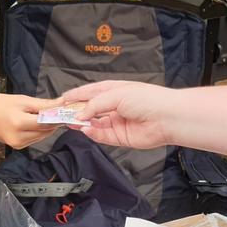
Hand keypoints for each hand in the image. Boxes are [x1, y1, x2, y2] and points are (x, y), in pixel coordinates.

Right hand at [0, 93, 61, 148]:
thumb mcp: (21, 100)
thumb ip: (43, 104)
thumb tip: (61, 103)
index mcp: (19, 123)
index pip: (46, 122)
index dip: (58, 116)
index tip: (66, 110)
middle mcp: (19, 137)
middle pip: (46, 131)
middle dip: (53, 121)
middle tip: (57, 109)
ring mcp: (18, 144)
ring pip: (42, 136)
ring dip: (47, 126)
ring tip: (43, 113)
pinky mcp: (18, 147)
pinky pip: (35, 139)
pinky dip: (38, 130)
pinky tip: (33, 121)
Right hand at [63, 80, 177, 148]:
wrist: (166, 118)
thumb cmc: (146, 99)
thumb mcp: (116, 94)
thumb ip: (95, 104)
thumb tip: (79, 115)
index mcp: (114, 90)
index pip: (90, 92)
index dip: (76, 95)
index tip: (61, 100)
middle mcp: (114, 106)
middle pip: (90, 109)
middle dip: (75, 111)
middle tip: (60, 114)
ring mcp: (117, 122)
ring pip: (93, 123)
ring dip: (81, 123)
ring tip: (68, 122)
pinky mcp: (120, 137)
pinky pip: (102, 135)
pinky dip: (92, 133)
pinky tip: (84, 129)